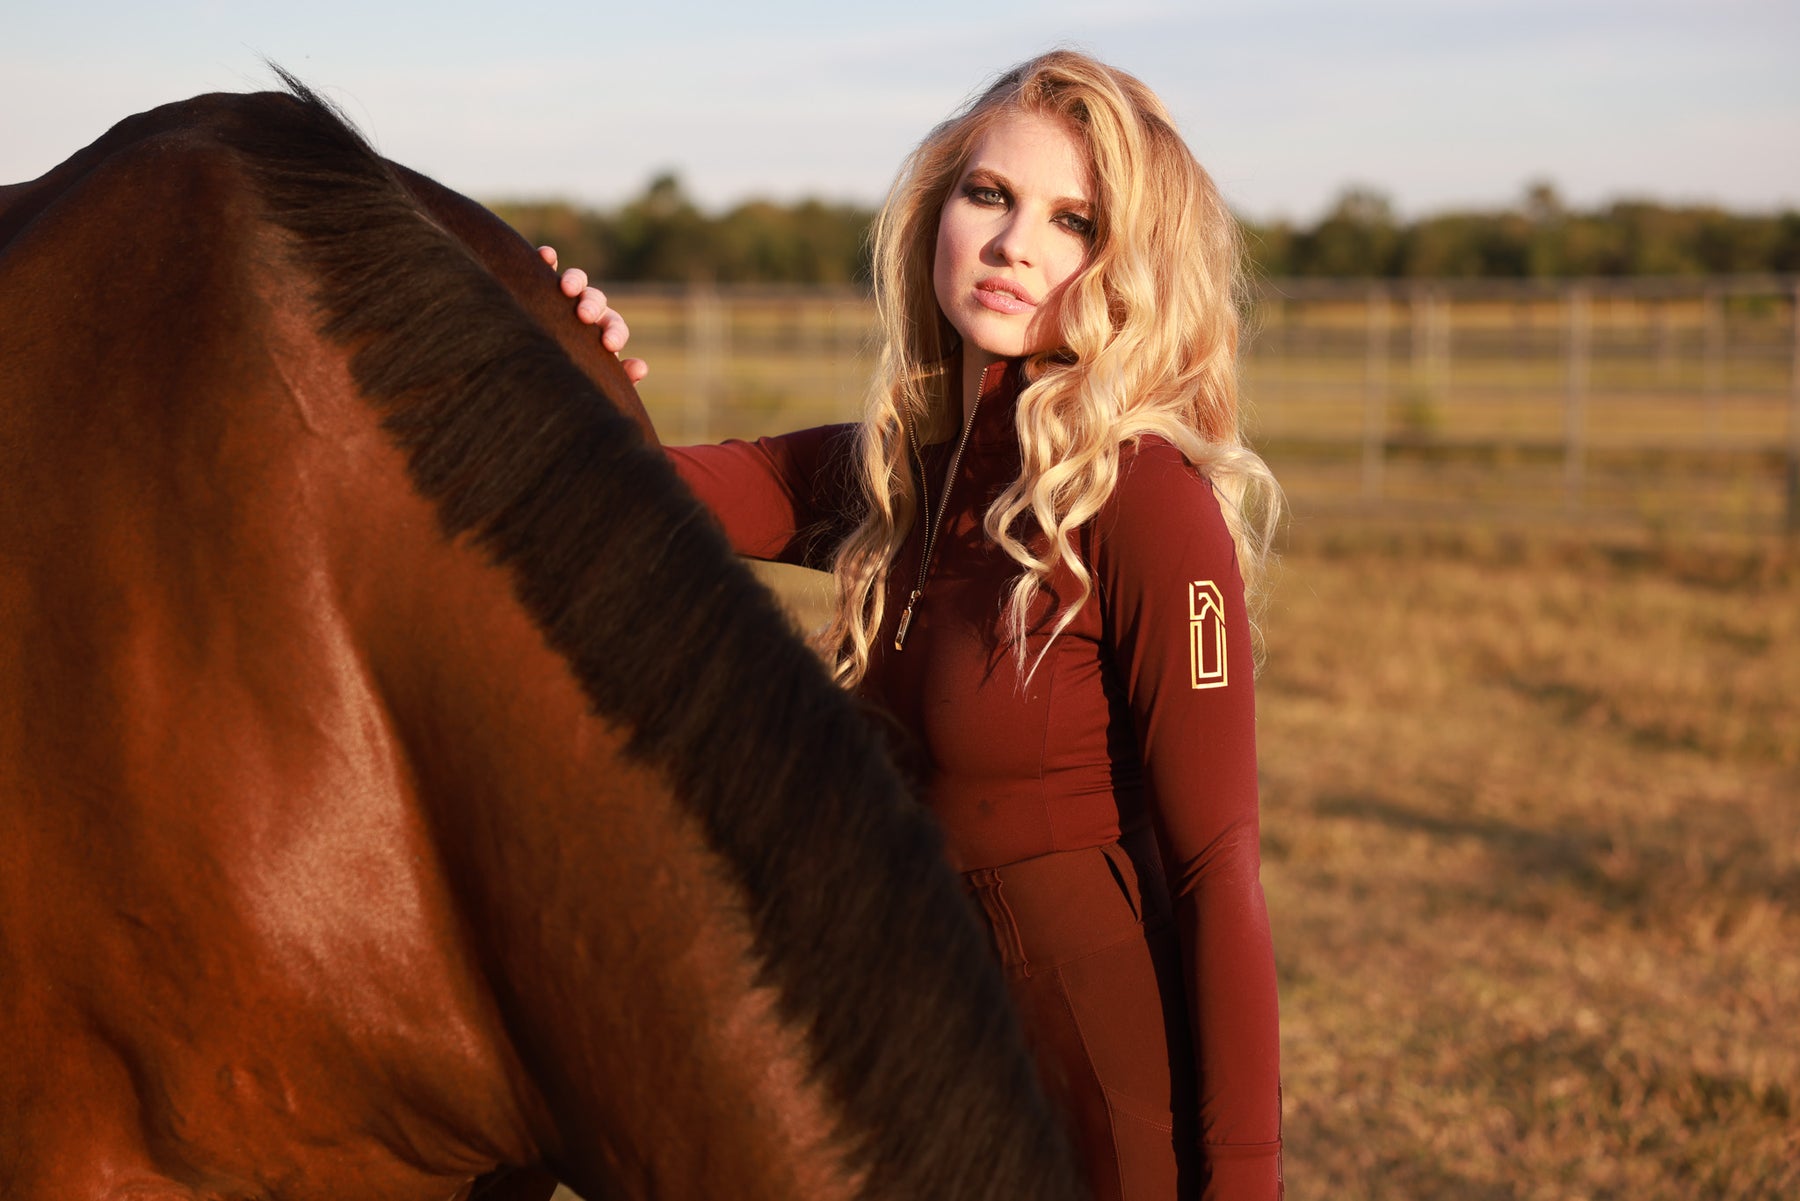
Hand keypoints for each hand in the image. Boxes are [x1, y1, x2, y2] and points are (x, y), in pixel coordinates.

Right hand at [538, 245, 648, 383]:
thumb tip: (640, 368)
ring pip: (577, 280)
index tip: (609, 345)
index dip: (615, 334)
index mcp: (602, 332)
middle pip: (597, 300)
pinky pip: (547, 265)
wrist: (531, 367)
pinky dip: (548, 259)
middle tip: (585, 316)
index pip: (615, 328)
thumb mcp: (592, 379)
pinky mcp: (541, 283)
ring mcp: (565, 294)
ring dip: (575, 280)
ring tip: (567, 288)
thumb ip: (618, 377)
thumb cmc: (570, 374)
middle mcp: (587, 308)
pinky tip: (546, 256)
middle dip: (593, 305)